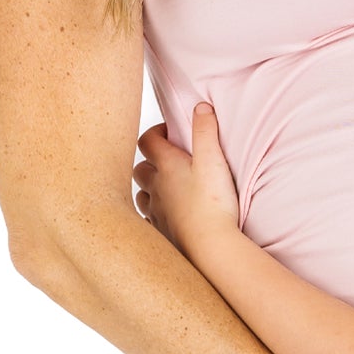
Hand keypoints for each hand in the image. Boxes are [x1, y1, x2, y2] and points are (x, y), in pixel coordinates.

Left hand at [135, 104, 240, 257]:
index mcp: (167, 166)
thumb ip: (206, 130)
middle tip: (167, 161)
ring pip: (141, 195)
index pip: (147, 140)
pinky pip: (148, 220)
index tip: (169, 133)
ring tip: (165, 188)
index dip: (155, 133)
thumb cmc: (213, 204)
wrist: (210, 247)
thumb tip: (200, 107)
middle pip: (139, 168)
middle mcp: (156, 188)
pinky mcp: (161, 233)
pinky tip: (166, 217)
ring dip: (149, 189)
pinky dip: (154, 214)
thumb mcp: (214, 160)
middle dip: (149, 162)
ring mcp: (156, 212)